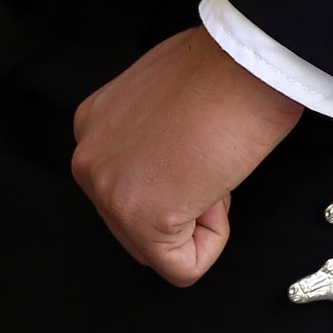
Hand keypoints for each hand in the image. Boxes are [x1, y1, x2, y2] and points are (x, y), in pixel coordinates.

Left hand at [71, 24, 300, 283]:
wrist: (244, 64)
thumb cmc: (221, 69)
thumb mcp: (161, 98)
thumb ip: (147, 136)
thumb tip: (167, 164)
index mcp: (93, 127)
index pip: (128, 187)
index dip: (177, 174)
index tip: (195, 139)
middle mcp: (89, 160)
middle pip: (135, 226)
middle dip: (180, 203)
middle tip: (205, 154)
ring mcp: (109, 192)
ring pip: (159, 250)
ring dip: (198, 217)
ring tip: (207, 163)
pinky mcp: (140, 219)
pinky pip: (183, 268)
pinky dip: (212, 240)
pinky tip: (213, 186)